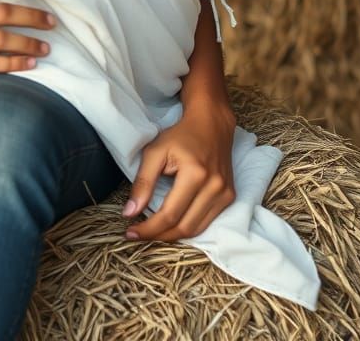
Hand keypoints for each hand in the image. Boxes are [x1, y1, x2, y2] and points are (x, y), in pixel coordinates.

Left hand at [122, 102, 236, 241]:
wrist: (211, 124)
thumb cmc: (180, 135)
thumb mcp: (155, 152)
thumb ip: (143, 182)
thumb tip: (129, 212)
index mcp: (196, 175)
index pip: (169, 214)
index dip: (149, 228)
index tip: (130, 232)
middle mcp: (215, 188)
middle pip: (184, 227)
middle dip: (158, 235)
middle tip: (137, 235)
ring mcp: (226, 194)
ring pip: (197, 229)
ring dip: (172, 236)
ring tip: (151, 232)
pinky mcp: (230, 197)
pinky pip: (206, 221)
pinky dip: (187, 227)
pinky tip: (171, 224)